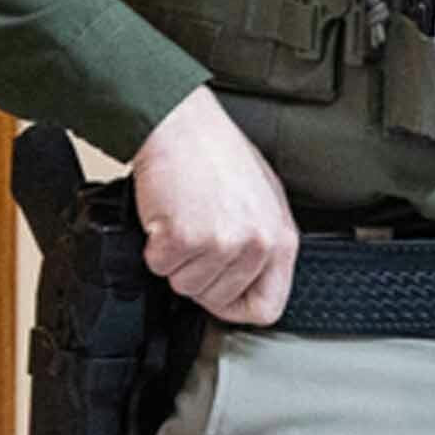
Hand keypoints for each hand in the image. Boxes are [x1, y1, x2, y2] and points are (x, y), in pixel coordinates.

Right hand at [130, 86, 300, 324]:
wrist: (181, 126)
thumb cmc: (216, 155)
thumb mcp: (261, 200)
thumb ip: (260, 244)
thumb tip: (247, 280)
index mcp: (281, 237)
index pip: (268, 306)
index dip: (237, 307)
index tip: (221, 297)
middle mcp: (257, 243)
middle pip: (218, 300)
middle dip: (198, 276)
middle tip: (195, 238)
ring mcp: (222, 242)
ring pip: (185, 286)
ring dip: (175, 260)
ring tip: (184, 220)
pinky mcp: (185, 238)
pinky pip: (159, 267)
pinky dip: (154, 247)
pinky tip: (167, 217)